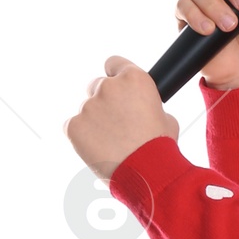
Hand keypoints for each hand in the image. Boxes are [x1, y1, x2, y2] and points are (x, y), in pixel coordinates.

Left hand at [65, 58, 177, 179]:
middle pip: (97, 85)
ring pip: (86, 109)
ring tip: (111, 144)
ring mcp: (88, 106)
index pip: (113, 64)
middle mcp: (108, 87)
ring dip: (95, 121)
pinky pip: (73, 127)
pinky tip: (98, 150)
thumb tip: (142, 109)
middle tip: (116, 124)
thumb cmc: (159, 148)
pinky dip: (82, 136)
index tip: (117, 90)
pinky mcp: (73, 126)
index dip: (116, 77)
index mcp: (134, 79)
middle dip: (104, 101)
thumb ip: (147, 104)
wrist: (147, 174)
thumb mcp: (166, 117)